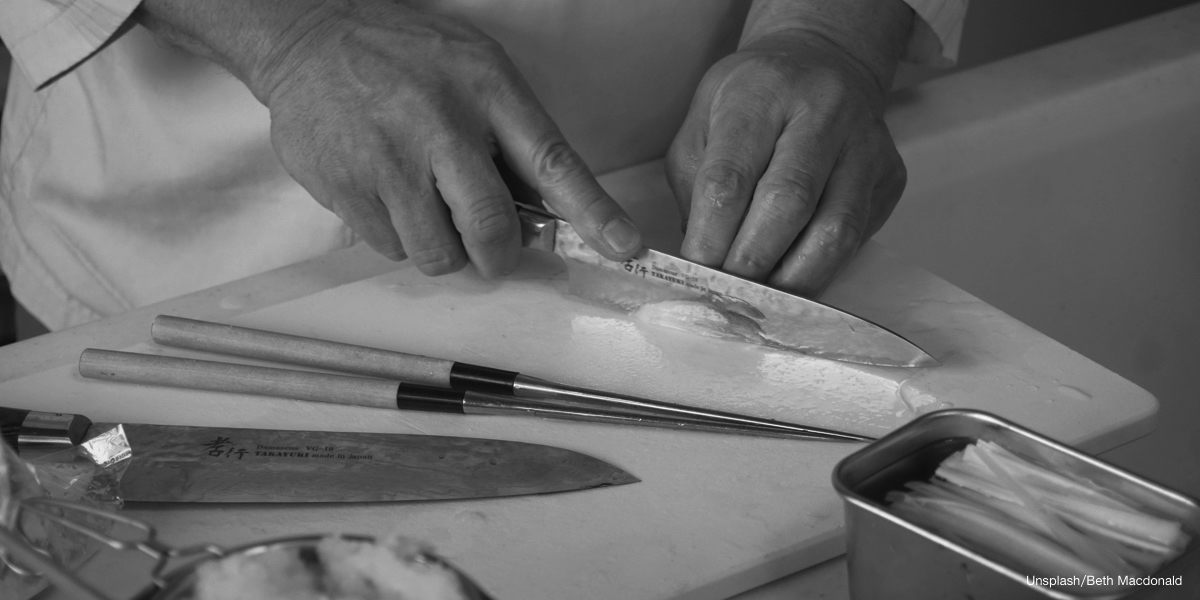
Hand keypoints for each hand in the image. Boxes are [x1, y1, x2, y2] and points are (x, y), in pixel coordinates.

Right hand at [139, 0, 641, 276]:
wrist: (308, 38)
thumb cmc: (406, 57)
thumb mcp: (475, 69)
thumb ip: (513, 135)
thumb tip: (548, 215)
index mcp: (487, 91)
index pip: (553, 161)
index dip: (593, 212)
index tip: (625, 246)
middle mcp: (440, 127)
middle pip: (491, 229)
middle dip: (498, 255)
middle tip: (491, 249)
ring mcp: (388, 161)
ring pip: (438, 254)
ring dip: (443, 248)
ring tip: (427, 208)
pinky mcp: (345, 189)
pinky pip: (391, 249)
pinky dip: (398, 237)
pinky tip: (386, 193)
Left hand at [666, 7, 909, 296]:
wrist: (824, 61)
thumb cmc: (751, 101)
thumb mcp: (702, 122)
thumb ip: (694, 186)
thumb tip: (700, 259)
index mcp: (761, 93)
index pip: (731, 178)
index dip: (711, 236)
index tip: (697, 273)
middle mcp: (822, 112)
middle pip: (788, 204)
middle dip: (752, 262)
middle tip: (729, 294)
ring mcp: (865, 144)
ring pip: (835, 230)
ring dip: (794, 277)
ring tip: (764, 298)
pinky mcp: (890, 175)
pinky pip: (859, 238)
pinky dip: (823, 269)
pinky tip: (795, 276)